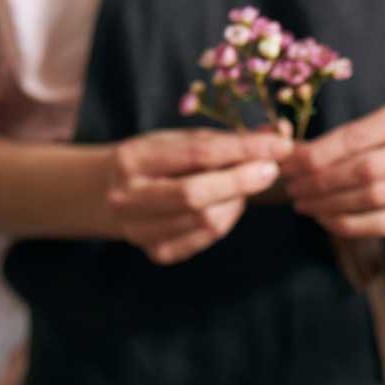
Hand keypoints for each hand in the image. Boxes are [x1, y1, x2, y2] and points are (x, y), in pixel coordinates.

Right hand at [106, 129, 292, 263]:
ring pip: (209, 221)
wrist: (105, 195)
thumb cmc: (155, 162)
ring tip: (241, 186)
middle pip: (197, 194)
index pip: (197, 154)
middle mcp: (130, 198)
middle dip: (242, 181)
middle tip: (272, 169)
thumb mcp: (180, 141)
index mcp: (133, 159)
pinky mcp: (158, 253)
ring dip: (236, 202)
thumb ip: (226, 139)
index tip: (280, 144)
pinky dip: (225, 219)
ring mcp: (141, 231)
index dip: (244, 149)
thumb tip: (279, 131)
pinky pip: (208, 238)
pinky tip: (224, 206)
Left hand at [281, 93, 384, 237]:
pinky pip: (381, 224)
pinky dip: (347, 224)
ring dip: (330, 205)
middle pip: (365, 170)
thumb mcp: (378, 120)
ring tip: (304, 204)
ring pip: (372, 199)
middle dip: (320, 182)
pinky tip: (325, 219)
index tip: (287, 164)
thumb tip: (281, 149)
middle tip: (292, 188)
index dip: (317, 154)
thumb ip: (339, 137)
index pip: (357, 138)